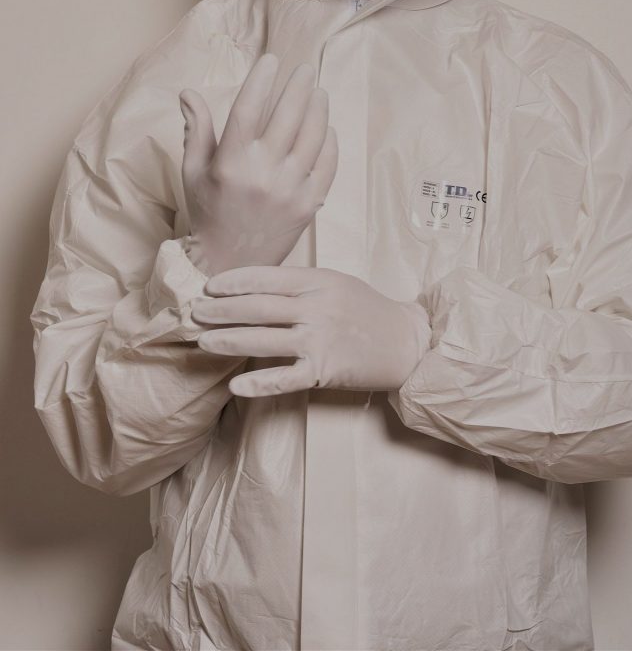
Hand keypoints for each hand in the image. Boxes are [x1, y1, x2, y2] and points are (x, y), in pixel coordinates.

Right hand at [179, 54, 337, 276]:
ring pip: (312, 137)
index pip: (249, 109)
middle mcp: (262, 174)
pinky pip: (327, 166)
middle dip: (299, 87)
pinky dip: (329, 143)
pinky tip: (327, 128)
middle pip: (287, 117)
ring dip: (318, 110)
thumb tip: (188, 92)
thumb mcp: (193, 172)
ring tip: (318, 93)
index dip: (261, 81)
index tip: (271, 61)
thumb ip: (196, 129)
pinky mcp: (309, 205)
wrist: (230, 264)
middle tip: (305, 70)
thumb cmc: (208, 213)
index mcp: (230, 163)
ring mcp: (289, 190)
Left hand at [189, 266, 432, 397]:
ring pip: (264, 340)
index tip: (210, 286)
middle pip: (258, 307)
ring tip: (203, 340)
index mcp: (319, 281)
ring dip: (228, 340)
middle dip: (221, 310)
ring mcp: (320, 340)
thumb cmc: (368, 310)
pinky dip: (258, 382)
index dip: (234, 282)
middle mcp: (317, 308)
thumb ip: (301, 283)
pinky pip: (285, 378)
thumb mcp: (337, 282)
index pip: (267, 278)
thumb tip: (256, 285)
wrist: (405, 342)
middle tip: (195, 312)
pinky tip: (235, 384)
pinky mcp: (324, 370)